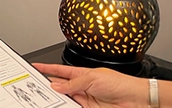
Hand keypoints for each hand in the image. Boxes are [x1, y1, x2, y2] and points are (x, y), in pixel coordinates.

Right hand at [32, 63, 147, 107]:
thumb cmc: (120, 84)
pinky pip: (72, 107)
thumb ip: (73, 83)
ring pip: (65, 98)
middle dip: (48, 85)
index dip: (47, 68)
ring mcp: (85, 98)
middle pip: (60, 86)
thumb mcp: (92, 79)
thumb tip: (57, 85)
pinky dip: (65, 106)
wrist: (136, 99)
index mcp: (83, 73)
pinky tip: (60, 105)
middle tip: (35, 86)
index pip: (60, 70)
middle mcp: (82, 86)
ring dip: (56, 98)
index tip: (36, 67)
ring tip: (46, 98)